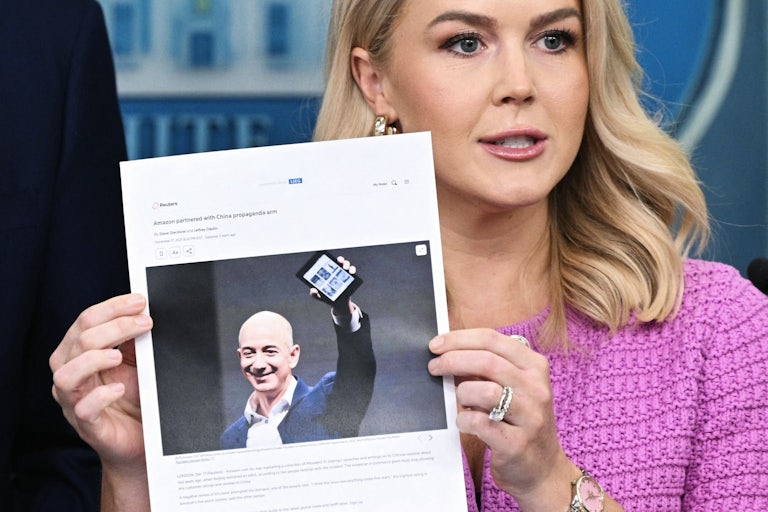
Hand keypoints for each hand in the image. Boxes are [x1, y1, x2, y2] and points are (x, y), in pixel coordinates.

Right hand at [50, 293, 150, 473]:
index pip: (85, 321)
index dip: (112, 307)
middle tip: (145, 322)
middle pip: (80, 341)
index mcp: (79, 353)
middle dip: (114, 327)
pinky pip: (83, 409)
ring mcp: (75, 401)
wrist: (140, 439)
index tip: (140, 301)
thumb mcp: (136, 361)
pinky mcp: (88, 426)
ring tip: (120, 355)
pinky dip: (100, 396)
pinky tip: (118, 389)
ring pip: (67, 374)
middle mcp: (72, 375)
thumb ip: (134, 339)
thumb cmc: (134, 396)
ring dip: (94, 359)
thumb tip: (145, 311)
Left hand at [309, 255, 357, 317]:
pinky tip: (352, 272)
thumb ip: (314, 294)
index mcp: (329, 273)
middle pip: (339, 261)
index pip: (329, 263)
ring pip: (347, 264)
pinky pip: (353, 271)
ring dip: (347, 264)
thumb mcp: (320, 296)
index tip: (329, 259)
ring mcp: (345, 274)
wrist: (339, 303)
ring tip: (346, 268)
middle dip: (340, 259)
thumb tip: (312, 290)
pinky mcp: (351, 278)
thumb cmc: (328, 297)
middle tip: (339, 261)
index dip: (329, 259)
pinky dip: (353, 270)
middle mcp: (337, 271)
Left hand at [427, 328, 577, 505]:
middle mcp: (536, 388)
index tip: (436, 344)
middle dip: (452, 360)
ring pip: (485, 391)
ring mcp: (530, 417)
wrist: (543, 469)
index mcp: (534, 366)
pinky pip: (481, 423)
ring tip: (460, 402)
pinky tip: (464, 422)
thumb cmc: (519, 421)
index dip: (459, 339)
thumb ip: (487, 368)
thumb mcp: (512, 387)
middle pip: (486, 361)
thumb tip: (448, 351)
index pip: (492, 339)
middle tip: (434, 367)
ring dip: (463, 393)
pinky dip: (465, 420)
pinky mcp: (517, 444)